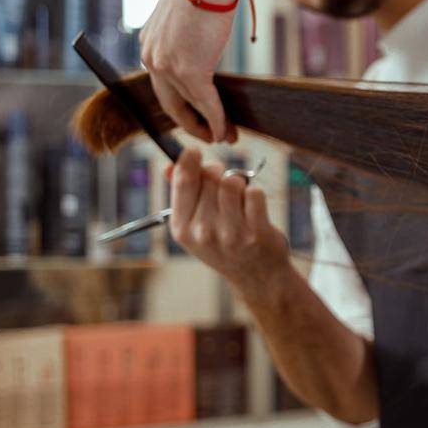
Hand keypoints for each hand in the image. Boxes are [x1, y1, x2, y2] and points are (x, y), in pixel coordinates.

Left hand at [139, 0, 237, 143]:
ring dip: (208, 125)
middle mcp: (151, 57)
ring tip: (226, 136)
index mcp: (149, 44)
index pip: (163, 83)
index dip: (182, 104)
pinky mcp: (188, 71)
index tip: (199, 115)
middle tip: (210, 135)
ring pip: (188, 105)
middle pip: (170, 102)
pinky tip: (226, 130)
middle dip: (191, 123)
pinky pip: (204, 102)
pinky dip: (216, 119)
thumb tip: (203, 40)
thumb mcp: (188, 15)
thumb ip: (188, 36)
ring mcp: (168, 66)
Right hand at [168, 148, 290, 293]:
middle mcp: (203, 231)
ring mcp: (231, 232)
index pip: (183, 181)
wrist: (257, 276)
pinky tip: (253, 209)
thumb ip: (182, 196)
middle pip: (210, 177)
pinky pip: (255, 193)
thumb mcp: (194, 227)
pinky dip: (255, 194)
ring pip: (233, 182)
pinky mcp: (256, 232)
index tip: (195, 151)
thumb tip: (169, 166)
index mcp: (182, 228)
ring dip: (239, 183)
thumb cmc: (224, 245)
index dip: (189, 159)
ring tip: (239, 198)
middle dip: (218, 172)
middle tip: (223, 180)